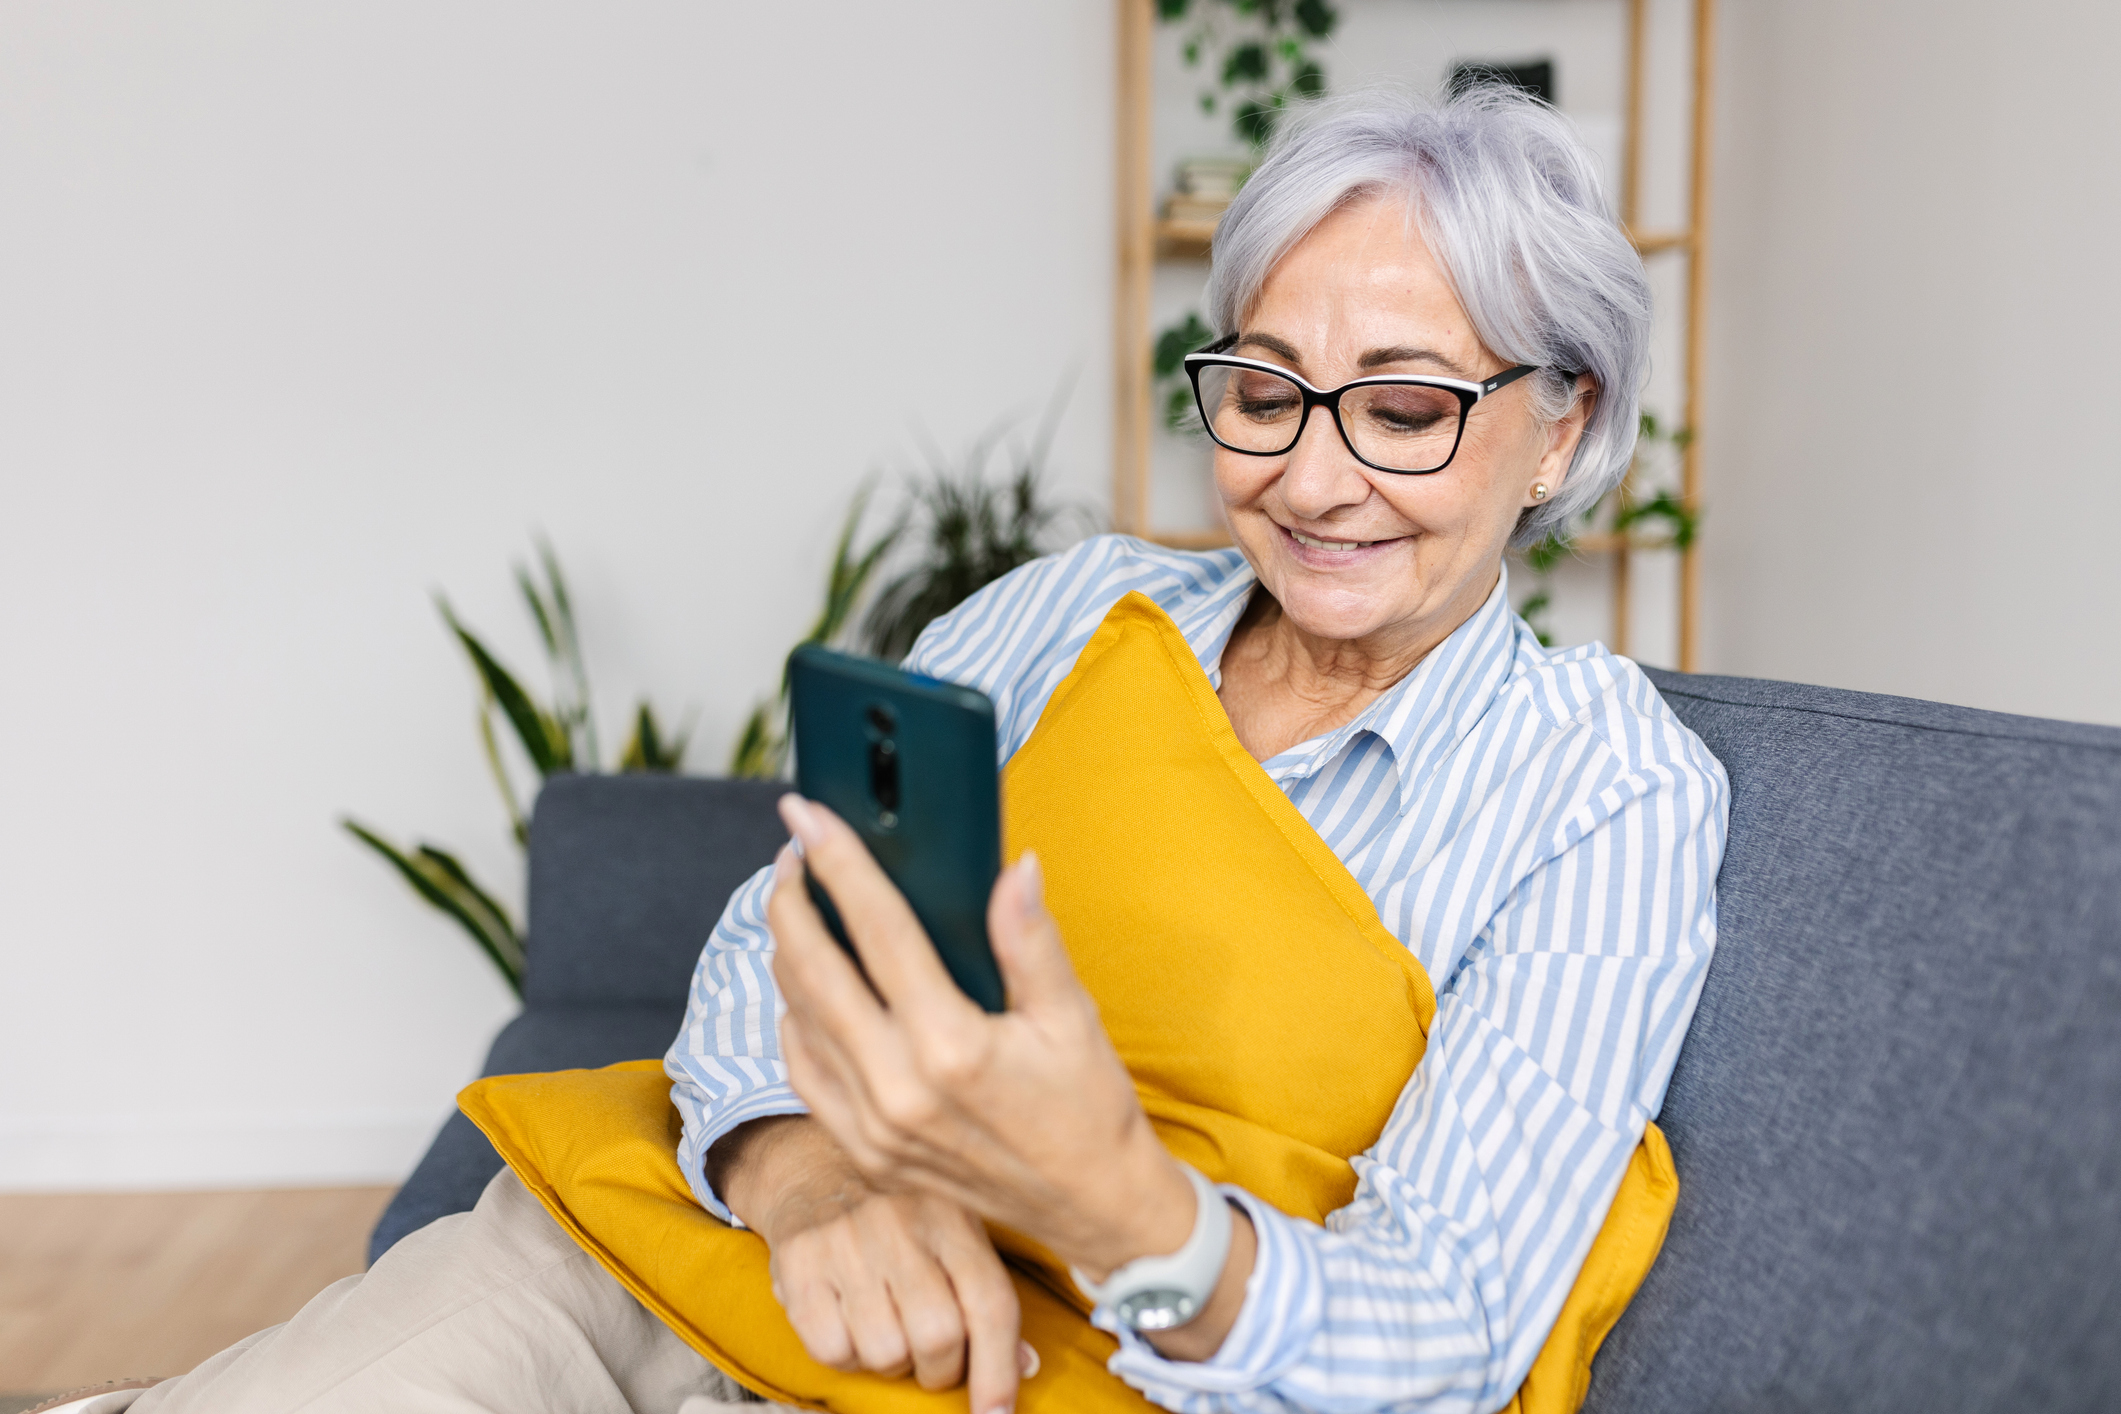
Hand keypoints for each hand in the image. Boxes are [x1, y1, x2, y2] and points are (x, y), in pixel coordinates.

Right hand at [715, 1115, 1031, 1412]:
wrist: (814, 1167)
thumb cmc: (902, 1215)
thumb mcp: (957, 1234)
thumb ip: (987, 1296)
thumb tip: (1025, 1365)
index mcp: (953, 1216)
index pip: (989, 1304)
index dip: (998, 1371)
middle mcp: (902, 1224)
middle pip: (939, 1336)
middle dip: (940, 1370)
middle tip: (933, 1360)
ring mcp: (848, 1241)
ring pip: (885, 1352)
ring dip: (891, 1363)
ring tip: (888, 1332)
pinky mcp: (800, 1261)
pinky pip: (831, 1350)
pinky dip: (845, 1356)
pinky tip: (849, 1325)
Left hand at [765, 795, 1197, 1282]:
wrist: (1093, 1207)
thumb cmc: (1089, 1108)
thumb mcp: (1071, 1016)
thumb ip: (1031, 939)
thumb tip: (1015, 866)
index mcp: (951, 1047)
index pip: (877, 931)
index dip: (838, 864)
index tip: (807, 815)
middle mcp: (899, 1090)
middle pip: (813, 972)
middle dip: (791, 901)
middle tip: (791, 854)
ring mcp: (874, 1128)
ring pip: (798, 1020)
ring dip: (788, 955)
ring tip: (797, 908)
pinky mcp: (865, 1153)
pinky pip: (805, 1073)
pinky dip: (795, 1021)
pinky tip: (806, 990)